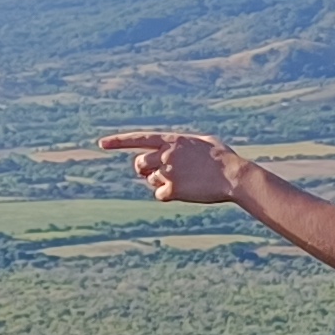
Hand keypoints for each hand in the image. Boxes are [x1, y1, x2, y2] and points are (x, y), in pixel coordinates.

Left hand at [102, 128, 245, 204]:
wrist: (233, 175)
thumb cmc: (223, 158)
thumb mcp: (204, 141)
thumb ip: (185, 143)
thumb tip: (179, 148)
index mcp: (171, 140)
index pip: (138, 139)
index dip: (118, 141)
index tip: (101, 143)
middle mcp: (165, 154)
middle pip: (139, 164)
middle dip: (145, 170)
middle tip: (158, 173)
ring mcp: (167, 172)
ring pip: (150, 180)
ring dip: (161, 182)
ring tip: (184, 181)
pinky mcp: (173, 189)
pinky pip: (160, 195)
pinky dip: (169, 195)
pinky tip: (186, 192)